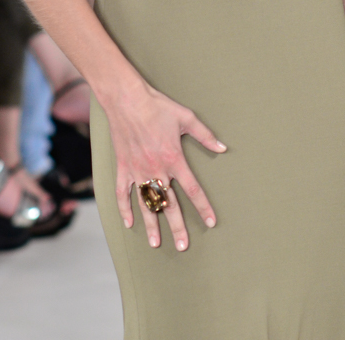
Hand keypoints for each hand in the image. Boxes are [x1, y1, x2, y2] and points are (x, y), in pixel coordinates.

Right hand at [106, 79, 225, 250]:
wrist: (127, 99)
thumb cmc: (158, 106)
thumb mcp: (186, 118)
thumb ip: (205, 135)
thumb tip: (222, 148)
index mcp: (174, 159)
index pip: (193, 189)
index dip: (203, 207)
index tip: (211, 222)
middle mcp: (156, 169)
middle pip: (169, 204)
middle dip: (177, 226)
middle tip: (183, 246)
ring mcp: (137, 170)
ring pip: (145, 204)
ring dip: (151, 224)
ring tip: (156, 243)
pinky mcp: (122, 167)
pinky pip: (122, 193)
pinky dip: (124, 209)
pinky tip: (129, 223)